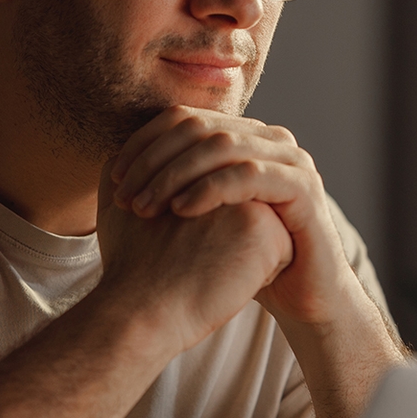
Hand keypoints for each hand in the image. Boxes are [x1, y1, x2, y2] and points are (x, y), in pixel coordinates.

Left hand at [109, 107, 363, 327]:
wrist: (302, 298)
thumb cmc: (245, 260)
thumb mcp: (201, 217)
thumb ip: (170, 186)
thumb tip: (112, 165)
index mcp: (244, 137)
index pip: (183, 118)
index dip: (142, 144)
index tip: (113, 179)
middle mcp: (269, 139)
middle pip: (198, 127)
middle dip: (153, 160)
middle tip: (125, 196)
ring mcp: (290, 160)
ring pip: (221, 146)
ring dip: (174, 174)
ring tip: (145, 207)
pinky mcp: (303, 187)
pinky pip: (248, 175)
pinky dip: (209, 188)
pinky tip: (180, 212)